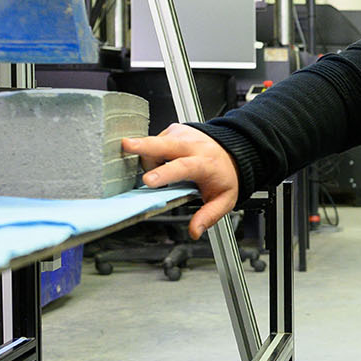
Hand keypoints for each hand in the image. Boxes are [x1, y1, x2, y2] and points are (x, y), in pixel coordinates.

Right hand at [121, 124, 238, 239]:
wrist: (234, 151)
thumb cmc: (225, 175)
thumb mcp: (224, 199)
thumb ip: (208, 216)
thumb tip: (194, 231)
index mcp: (205, 164)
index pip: (183, 167)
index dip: (164, 174)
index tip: (149, 181)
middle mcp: (192, 145)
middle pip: (164, 144)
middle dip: (143, 145)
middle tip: (126, 146)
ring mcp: (182, 134)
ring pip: (154, 144)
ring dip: (148, 159)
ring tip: (160, 172)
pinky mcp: (173, 129)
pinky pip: (155, 141)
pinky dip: (153, 153)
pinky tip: (162, 161)